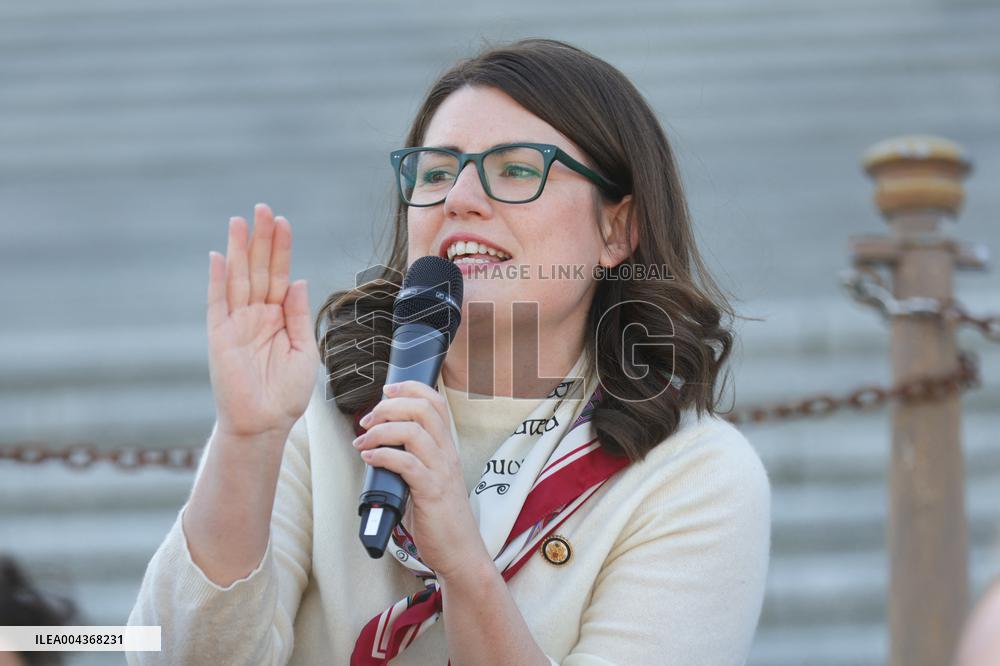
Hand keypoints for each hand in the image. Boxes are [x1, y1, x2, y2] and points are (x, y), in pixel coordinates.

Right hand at [206, 203, 320, 439]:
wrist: (265, 423)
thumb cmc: (286, 393)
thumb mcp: (303, 350)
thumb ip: (297, 315)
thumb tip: (297, 279)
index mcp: (278, 317)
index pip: (279, 274)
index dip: (281, 249)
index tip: (283, 222)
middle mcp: (256, 315)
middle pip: (258, 268)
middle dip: (261, 239)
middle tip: (263, 208)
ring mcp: (236, 323)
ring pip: (238, 278)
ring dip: (238, 250)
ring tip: (240, 221)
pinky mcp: (219, 335)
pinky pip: (217, 302)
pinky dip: (217, 280)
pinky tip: (218, 256)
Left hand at [352, 381, 488, 578]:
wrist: (460, 552)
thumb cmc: (439, 518)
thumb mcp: (428, 479)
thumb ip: (410, 459)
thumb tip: (378, 444)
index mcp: (446, 448)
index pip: (435, 402)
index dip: (411, 388)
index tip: (386, 391)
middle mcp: (446, 454)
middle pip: (423, 409)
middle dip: (390, 406)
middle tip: (368, 420)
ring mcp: (441, 472)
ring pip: (413, 432)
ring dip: (381, 431)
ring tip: (362, 441)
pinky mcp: (432, 492)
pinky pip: (406, 464)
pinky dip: (383, 456)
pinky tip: (369, 459)